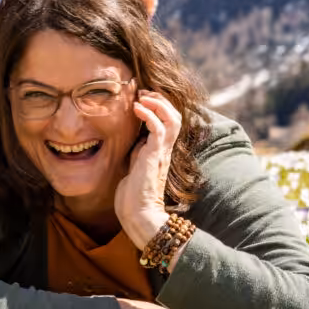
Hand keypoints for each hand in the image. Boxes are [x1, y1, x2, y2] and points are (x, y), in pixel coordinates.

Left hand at [114, 91, 182, 249]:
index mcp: (161, 152)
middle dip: (161, 100)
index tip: (143, 98)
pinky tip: (137, 109)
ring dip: (158, 103)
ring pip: (172, 119)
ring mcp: (161, 153)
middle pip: (175, 116)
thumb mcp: (134, 167)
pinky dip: (148, 114)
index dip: (159, 107)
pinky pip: (158, 129)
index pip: (169, 123)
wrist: (138, 216)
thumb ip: (138, 153)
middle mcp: (165, 150)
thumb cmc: (133, 198)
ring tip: (143, 96)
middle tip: (144, 92)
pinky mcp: (155, 156)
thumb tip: (135, 141)